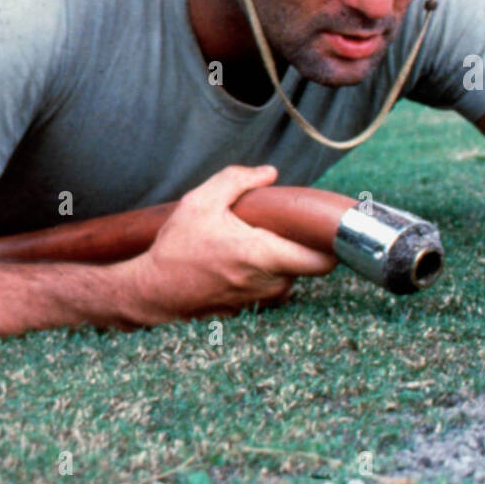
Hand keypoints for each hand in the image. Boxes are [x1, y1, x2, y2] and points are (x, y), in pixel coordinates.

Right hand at [132, 165, 337, 322]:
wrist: (152, 291)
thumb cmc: (176, 247)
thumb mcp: (201, 202)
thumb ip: (237, 180)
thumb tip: (270, 173)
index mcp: (263, 255)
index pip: (323, 261)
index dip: (333, 245)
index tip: (327, 229)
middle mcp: (267, 283)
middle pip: (307, 266)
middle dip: (301, 247)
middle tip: (283, 228)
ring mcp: (258, 301)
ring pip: (289, 278)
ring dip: (281, 262)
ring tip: (254, 243)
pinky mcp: (247, 311)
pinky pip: (268, 290)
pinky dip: (263, 276)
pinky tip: (240, 262)